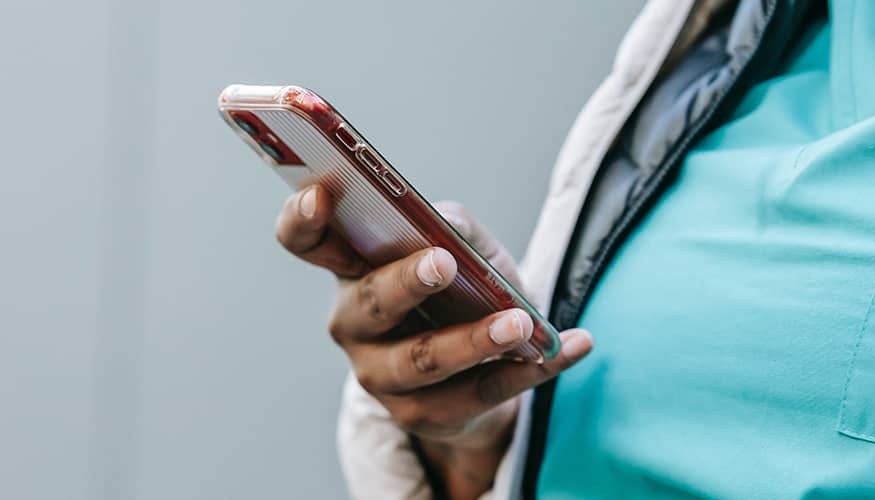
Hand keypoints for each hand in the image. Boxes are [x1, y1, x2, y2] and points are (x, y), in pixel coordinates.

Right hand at [275, 185, 592, 497]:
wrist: (484, 364)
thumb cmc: (462, 289)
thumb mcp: (464, 246)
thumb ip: (453, 226)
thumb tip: (444, 221)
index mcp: (351, 268)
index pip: (305, 241)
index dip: (303, 219)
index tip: (323, 194)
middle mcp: (353, 324)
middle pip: (370, 304)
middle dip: (406, 282)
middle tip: (443, 262)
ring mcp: (383, 376)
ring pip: (422, 360)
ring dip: (473, 340)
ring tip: (519, 322)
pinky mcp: (425, 415)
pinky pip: (482, 393)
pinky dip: (533, 368)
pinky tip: (571, 345)